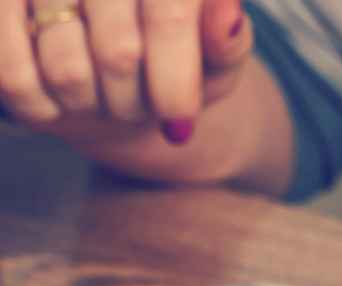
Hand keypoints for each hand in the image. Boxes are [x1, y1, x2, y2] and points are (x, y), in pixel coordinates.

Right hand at [0, 0, 251, 144]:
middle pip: (119, 54)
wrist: (118, 70)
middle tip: (139, 106)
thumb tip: (226, 13)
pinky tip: (58, 104)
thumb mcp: (216, 58)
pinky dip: (40, 107)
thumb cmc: (177, 61)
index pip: (168, 16)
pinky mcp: (2, 6)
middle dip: (135, 103)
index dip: (175, 81)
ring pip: (67, 71)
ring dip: (91, 107)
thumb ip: (227, 41)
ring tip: (102, 97)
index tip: (180, 125)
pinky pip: (13, 75)